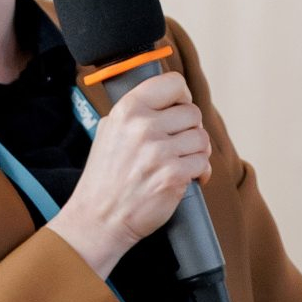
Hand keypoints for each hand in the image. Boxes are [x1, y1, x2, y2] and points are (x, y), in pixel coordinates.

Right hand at [46, 72, 211, 277]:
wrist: (99, 218)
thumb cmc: (105, 177)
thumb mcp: (110, 131)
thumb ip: (136, 112)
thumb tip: (168, 100)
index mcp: (128, 110)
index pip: (173, 83)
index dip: (182, 96)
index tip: (180, 109)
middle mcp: (144, 127)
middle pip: (193, 113)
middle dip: (190, 129)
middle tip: (179, 144)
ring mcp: (160, 152)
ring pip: (202, 138)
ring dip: (196, 152)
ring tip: (181, 161)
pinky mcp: (173, 175)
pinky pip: (203, 163)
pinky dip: (199, 172)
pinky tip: (185, 177)